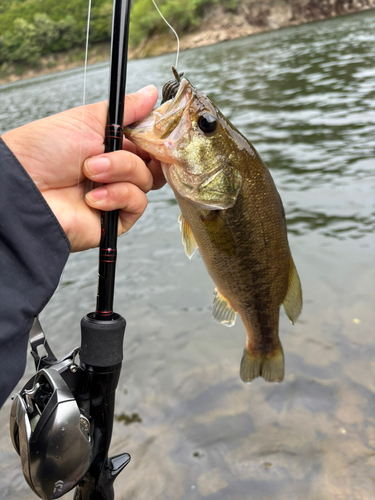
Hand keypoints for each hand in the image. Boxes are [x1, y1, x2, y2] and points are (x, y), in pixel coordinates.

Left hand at [2, 85, 165, 251]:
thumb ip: (126, 109)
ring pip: (146, 181)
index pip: (147, 143)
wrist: (25, 187)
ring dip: (120, 171)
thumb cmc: (44, 151)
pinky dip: (117, 195)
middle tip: (130, 149)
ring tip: (90, 170)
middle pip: (154, 164)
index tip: (157, 130)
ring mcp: (116, 195)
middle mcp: (116, 172)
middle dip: (147, 154)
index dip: (155, 137)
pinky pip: (136, 204)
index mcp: (111, 147)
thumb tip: (152, 93)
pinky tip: (92, 196)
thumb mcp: (88, 120)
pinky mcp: (115, 220)